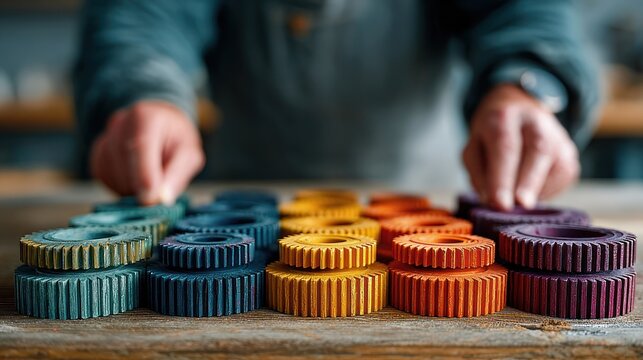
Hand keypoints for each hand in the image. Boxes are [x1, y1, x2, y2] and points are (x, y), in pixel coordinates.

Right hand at [90, 101, 204, 204]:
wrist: (160, 127)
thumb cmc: (176, 141)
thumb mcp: (189, 153)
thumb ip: (177, 174)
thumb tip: (162, 199)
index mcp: (145, 116)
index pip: (138, 146)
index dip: (143, 175)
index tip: (151, 199)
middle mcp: (119, 124)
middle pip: (124, 164)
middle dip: (141, 186)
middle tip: (161, 192)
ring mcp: (104, 141)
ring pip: (114, 177)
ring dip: (133, 189)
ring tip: (152, 178)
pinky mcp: (97, 158)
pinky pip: (107, 181)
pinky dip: (123, 188)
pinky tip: (137, 178)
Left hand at [462, 84, 579, 209]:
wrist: (520, 110)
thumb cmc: (492, 135)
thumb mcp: (474, 147)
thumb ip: (478, 173)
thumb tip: (490, 200)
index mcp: (504, 117)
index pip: (505, 146)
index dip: (503, 176)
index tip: (500, 203)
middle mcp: (535, 122)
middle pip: (538, 151)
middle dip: (528, 182)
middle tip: (519, 206)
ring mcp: (558, 137)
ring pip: (555, 167)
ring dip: (535, 191)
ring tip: (518, 201)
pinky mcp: (570, 154)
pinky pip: (562, 178)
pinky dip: (545, 192)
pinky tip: (531, 191)